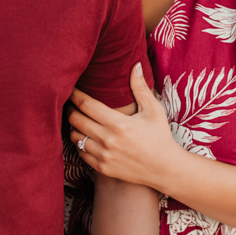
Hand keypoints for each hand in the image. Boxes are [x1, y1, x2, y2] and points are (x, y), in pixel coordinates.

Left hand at [69, 63, 177, 188]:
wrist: (165, 169)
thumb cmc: (160, 136)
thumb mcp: (154, 110)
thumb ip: (140, 88)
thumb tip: (136, 65)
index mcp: (118, 123)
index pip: (86, 104)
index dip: (75, 95)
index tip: (72, 89)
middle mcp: (107, 140)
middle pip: (75, 119)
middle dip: (70, 108)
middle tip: (71, 102)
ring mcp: (103, 155)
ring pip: (75, 136)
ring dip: (73, 126)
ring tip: (77, 119)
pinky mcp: (102, 168)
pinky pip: (80, 152)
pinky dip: (79, 143)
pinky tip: (84, 136)